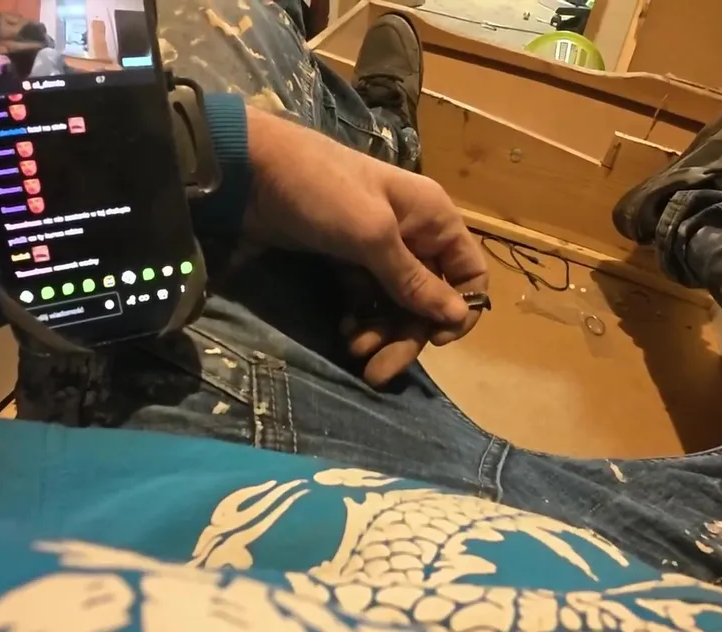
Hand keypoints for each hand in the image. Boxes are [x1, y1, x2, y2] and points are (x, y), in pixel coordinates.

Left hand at [244, 106, 487, 385]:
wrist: (252, 171)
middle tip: (379, 371)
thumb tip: (457, 315)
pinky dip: (361, 319)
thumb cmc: (322, 192)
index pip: (469, 272)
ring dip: (382, 332)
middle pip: (428, 298)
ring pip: (395, 303)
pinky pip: (366, 298)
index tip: (436, 339)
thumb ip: (413, 280)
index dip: (459, 309)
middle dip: (407, 335)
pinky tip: (346, 332)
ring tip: (354, 350)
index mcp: (433, 218)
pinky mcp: (344, 260)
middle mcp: (413, 234)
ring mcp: (377, 248)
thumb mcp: (373, 236)